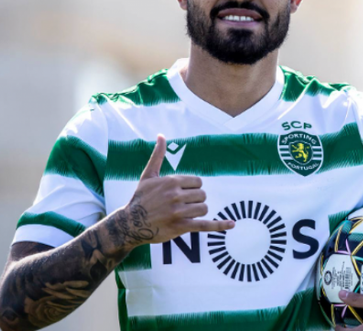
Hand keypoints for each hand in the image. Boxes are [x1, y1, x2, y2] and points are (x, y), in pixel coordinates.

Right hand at [116, 134, 234, 247]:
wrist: (130, 223)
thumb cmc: (140, 198)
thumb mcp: (148, 175)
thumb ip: (158, 155)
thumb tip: (161, 135)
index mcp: (171, 181)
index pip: (198, 181)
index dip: (192, 188)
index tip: (181, 193)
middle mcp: (176, 195)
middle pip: (202, 195)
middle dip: (195, 200)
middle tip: (181, 205)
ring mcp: (179, 212)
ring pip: (203, 208)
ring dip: (197, 212)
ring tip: (183, 214)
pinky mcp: (181, 227)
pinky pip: (205, 225)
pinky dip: (219, 224)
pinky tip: (232, 224)